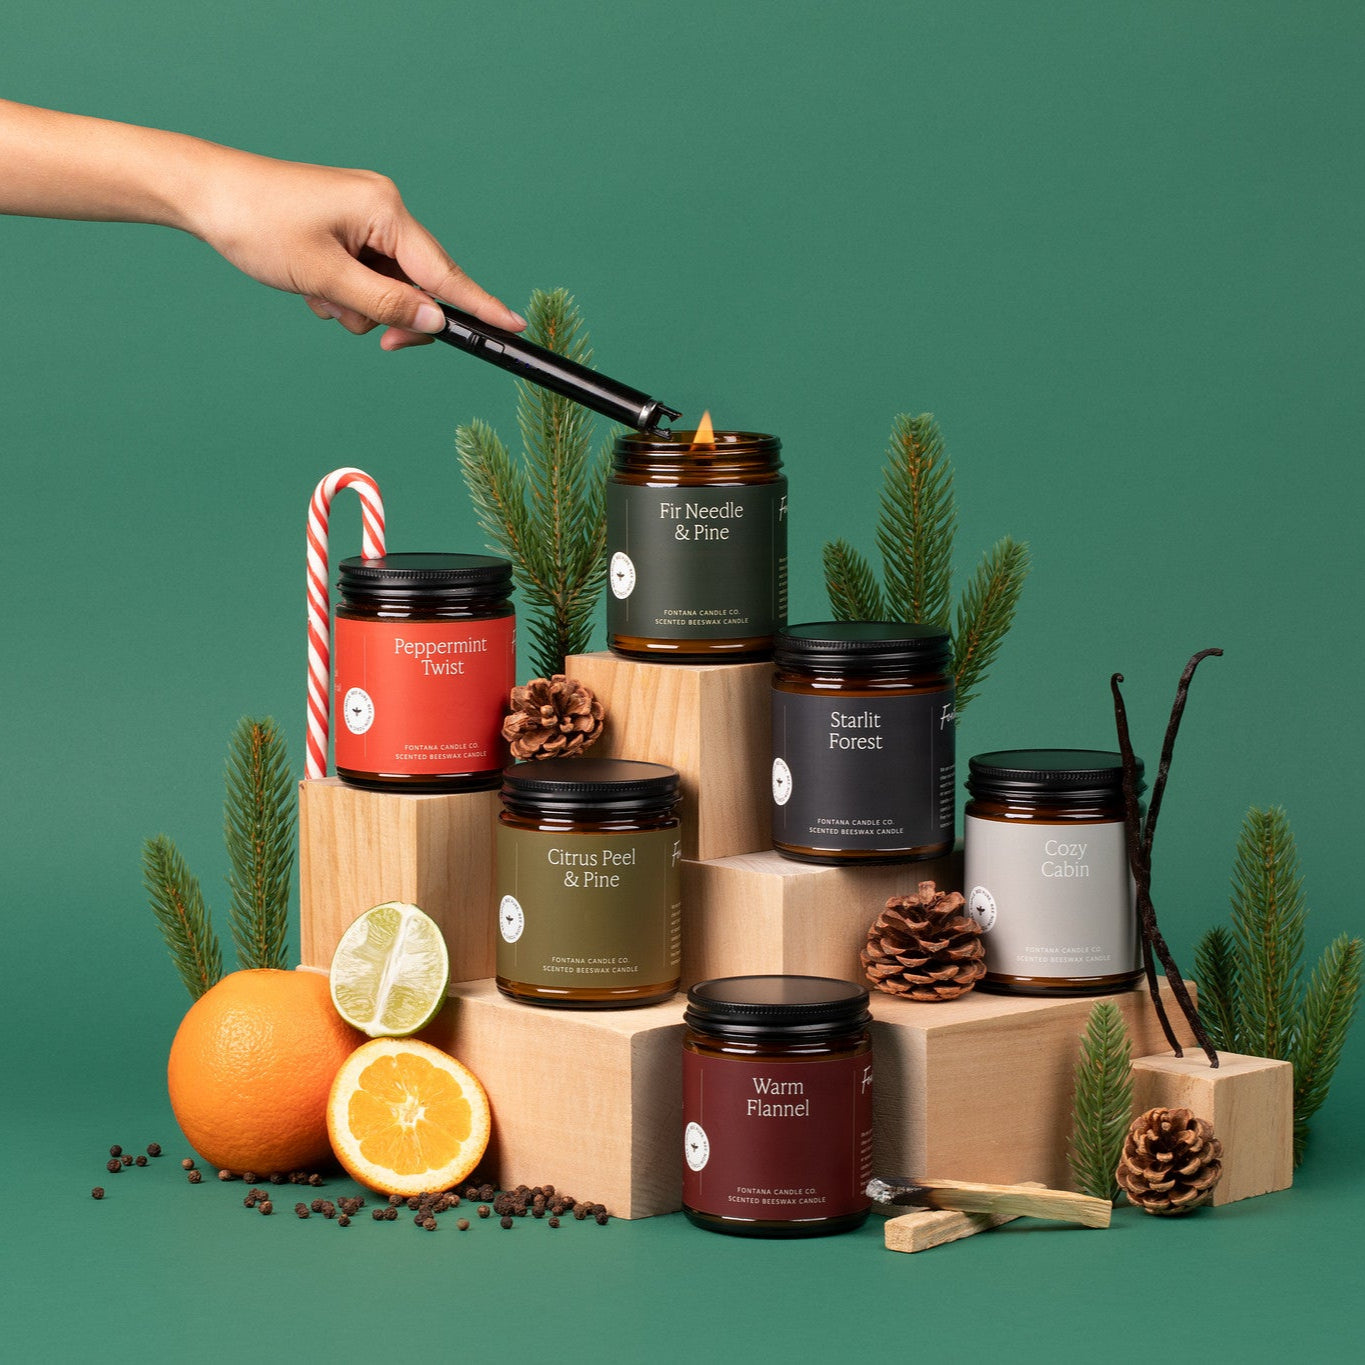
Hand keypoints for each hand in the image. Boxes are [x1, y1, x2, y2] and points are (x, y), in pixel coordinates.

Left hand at [189, 150, 524, 348]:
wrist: (205, 195)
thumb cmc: (259, 225)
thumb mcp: (325, 277)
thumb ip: (385, 304)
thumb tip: (436, 323)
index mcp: (386, 210)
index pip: (445, 271)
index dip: (479, 305)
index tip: (514, 328)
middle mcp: (384, 208)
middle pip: (419, 285)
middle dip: (391, 314)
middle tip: (370, 336)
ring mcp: (366, 218)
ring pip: (389, 288)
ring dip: (359, 307)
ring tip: (318, 295)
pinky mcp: (348, 228)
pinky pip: (366, 277)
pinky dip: (346, 293)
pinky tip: (314, 286)